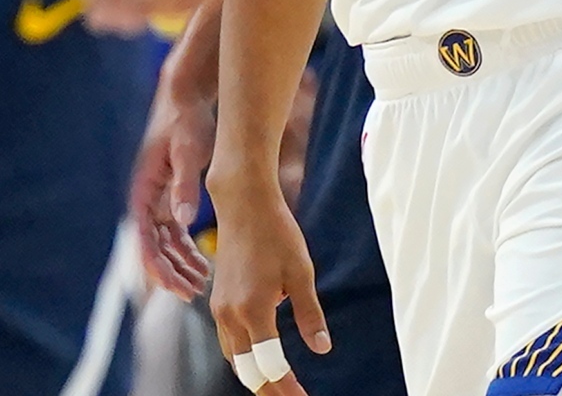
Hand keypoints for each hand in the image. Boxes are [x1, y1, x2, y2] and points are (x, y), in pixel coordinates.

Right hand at [130, 60, 216, 298]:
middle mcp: (146, 200)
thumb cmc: (187, 123)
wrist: (188, 99)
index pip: (145, 242)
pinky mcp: (171, 197)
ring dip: (181, 264)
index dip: (158, 268)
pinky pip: (175, 232)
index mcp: (143, 193)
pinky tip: (205, 264)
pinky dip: (187, 249)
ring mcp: (157, 200)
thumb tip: (182, 221)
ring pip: (165, 244)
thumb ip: (184, 185)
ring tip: (202, 285)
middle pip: (154, 249)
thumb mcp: (188, 152)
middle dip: (171, 274)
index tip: (174, 288)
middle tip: (194, 294)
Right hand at [210, 179, 328, 395]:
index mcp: (254, 310)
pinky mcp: (218, 302)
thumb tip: (321, 349)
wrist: (244, 206)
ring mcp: (219, 310)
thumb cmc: (278, 235)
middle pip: (246, 370)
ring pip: (234, 358)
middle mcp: (230, 316)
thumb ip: (310, 314)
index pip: (269, 364)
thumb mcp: (302, 273)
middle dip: (268, 389)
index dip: (287, 386)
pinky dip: (244, 358)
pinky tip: (259, 360)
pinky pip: (229, 341)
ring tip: (277, 387)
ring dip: (253, 376)